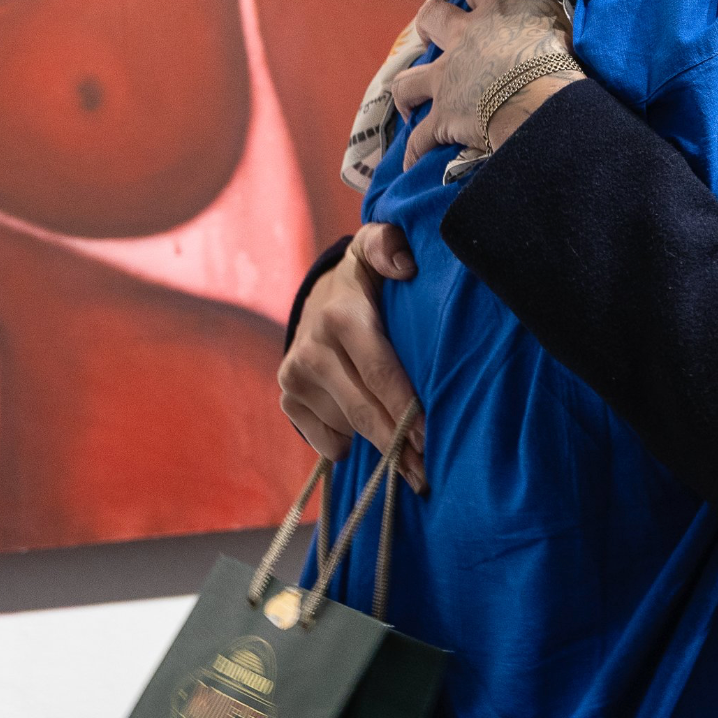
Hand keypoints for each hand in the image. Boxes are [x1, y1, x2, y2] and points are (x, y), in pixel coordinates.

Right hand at [278, 223, 427, 492]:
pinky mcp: (287, 397)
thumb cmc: (367, 278)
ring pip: (346, 426)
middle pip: (362, 408)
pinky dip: (350, 442)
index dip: (405, 407)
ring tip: (410, 455)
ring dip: (378, 442)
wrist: (320, 293)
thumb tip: (405, 265)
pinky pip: (325, 437)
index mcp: (340, 316)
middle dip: (396, 441)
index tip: (430, 436)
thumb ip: (389, 246)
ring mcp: (294, 376)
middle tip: (426, 471)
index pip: (379, 371)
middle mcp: (311, 349)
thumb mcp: (377, 248)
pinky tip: (370, 433)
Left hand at [392, 0, 579, 169]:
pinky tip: (410, 163)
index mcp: (495, 10)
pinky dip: (414, 151)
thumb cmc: (558, 54)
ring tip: (407, 102)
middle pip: (430, 18)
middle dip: (428, 23)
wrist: (541, 100)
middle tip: (432, 31)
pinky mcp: (443, 116)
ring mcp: (448, 78)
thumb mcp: (560, 13)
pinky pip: (420, 138)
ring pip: (409, 81)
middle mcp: (464, 39)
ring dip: (407, 91)